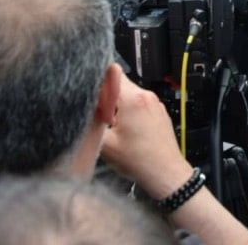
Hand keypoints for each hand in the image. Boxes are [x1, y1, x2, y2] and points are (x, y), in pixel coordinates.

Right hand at [101, 76, 194, 197]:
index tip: (89, 94)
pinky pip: (140, 104)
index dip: (96, 81)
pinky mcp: (159, 112)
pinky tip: (128, 131)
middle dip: (106, 97)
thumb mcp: (105, 144)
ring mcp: (155, 103)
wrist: (165, 174)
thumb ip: (91, 122)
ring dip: (118, 106)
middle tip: (101, 117)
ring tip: (115, 127)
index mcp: (133, 99)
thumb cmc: (139, 160)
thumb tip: (82, 108)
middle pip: (119, 83)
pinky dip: (130, 112)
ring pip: (129, 95)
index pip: (110, 73)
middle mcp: (146, 96)